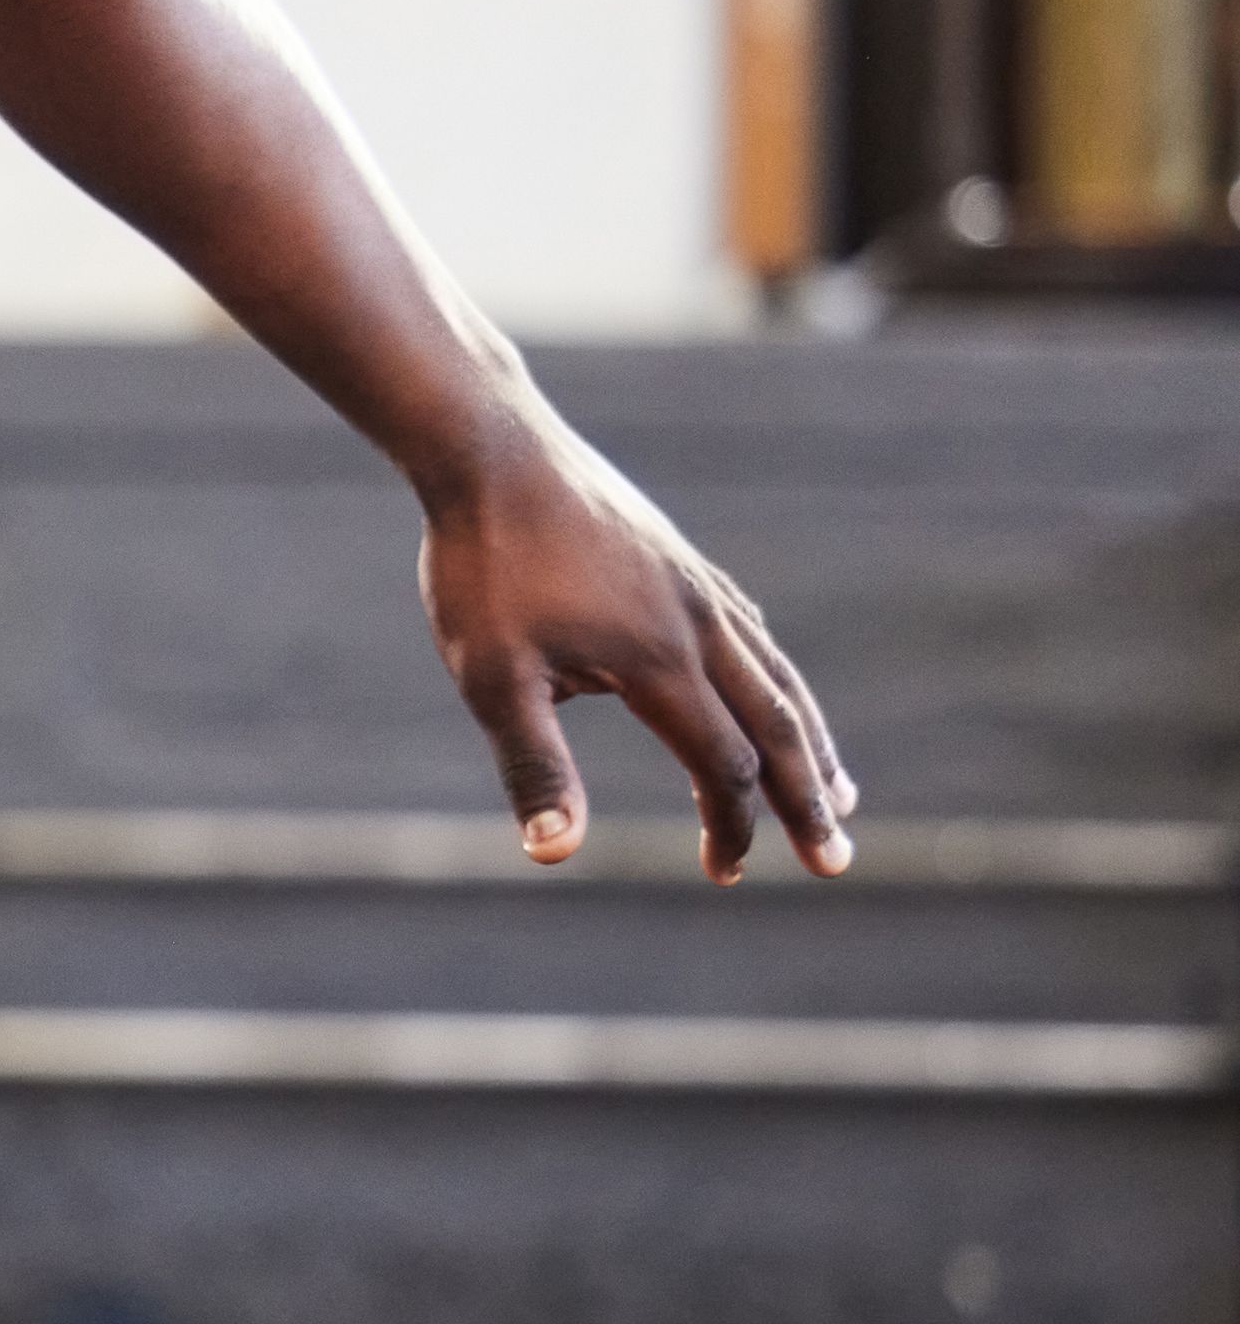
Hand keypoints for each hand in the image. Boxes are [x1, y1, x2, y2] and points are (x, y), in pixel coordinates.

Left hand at [418, 431, 854, 881]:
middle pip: (776, 727)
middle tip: (836, 859)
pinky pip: (751, 632)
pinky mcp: (682, 562)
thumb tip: (554, 855)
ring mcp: (698, 588)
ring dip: (809, 741)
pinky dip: (776, 678)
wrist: (491, 451)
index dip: (731, 826)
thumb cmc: (484, 566)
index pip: (721, 766)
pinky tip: (772, 690)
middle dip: (808, 799)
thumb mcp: (491, 677)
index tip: (723, 872)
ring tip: (838, 790)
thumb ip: (533, 765)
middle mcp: (701, 625)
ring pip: (776, 677)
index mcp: (661, 663)